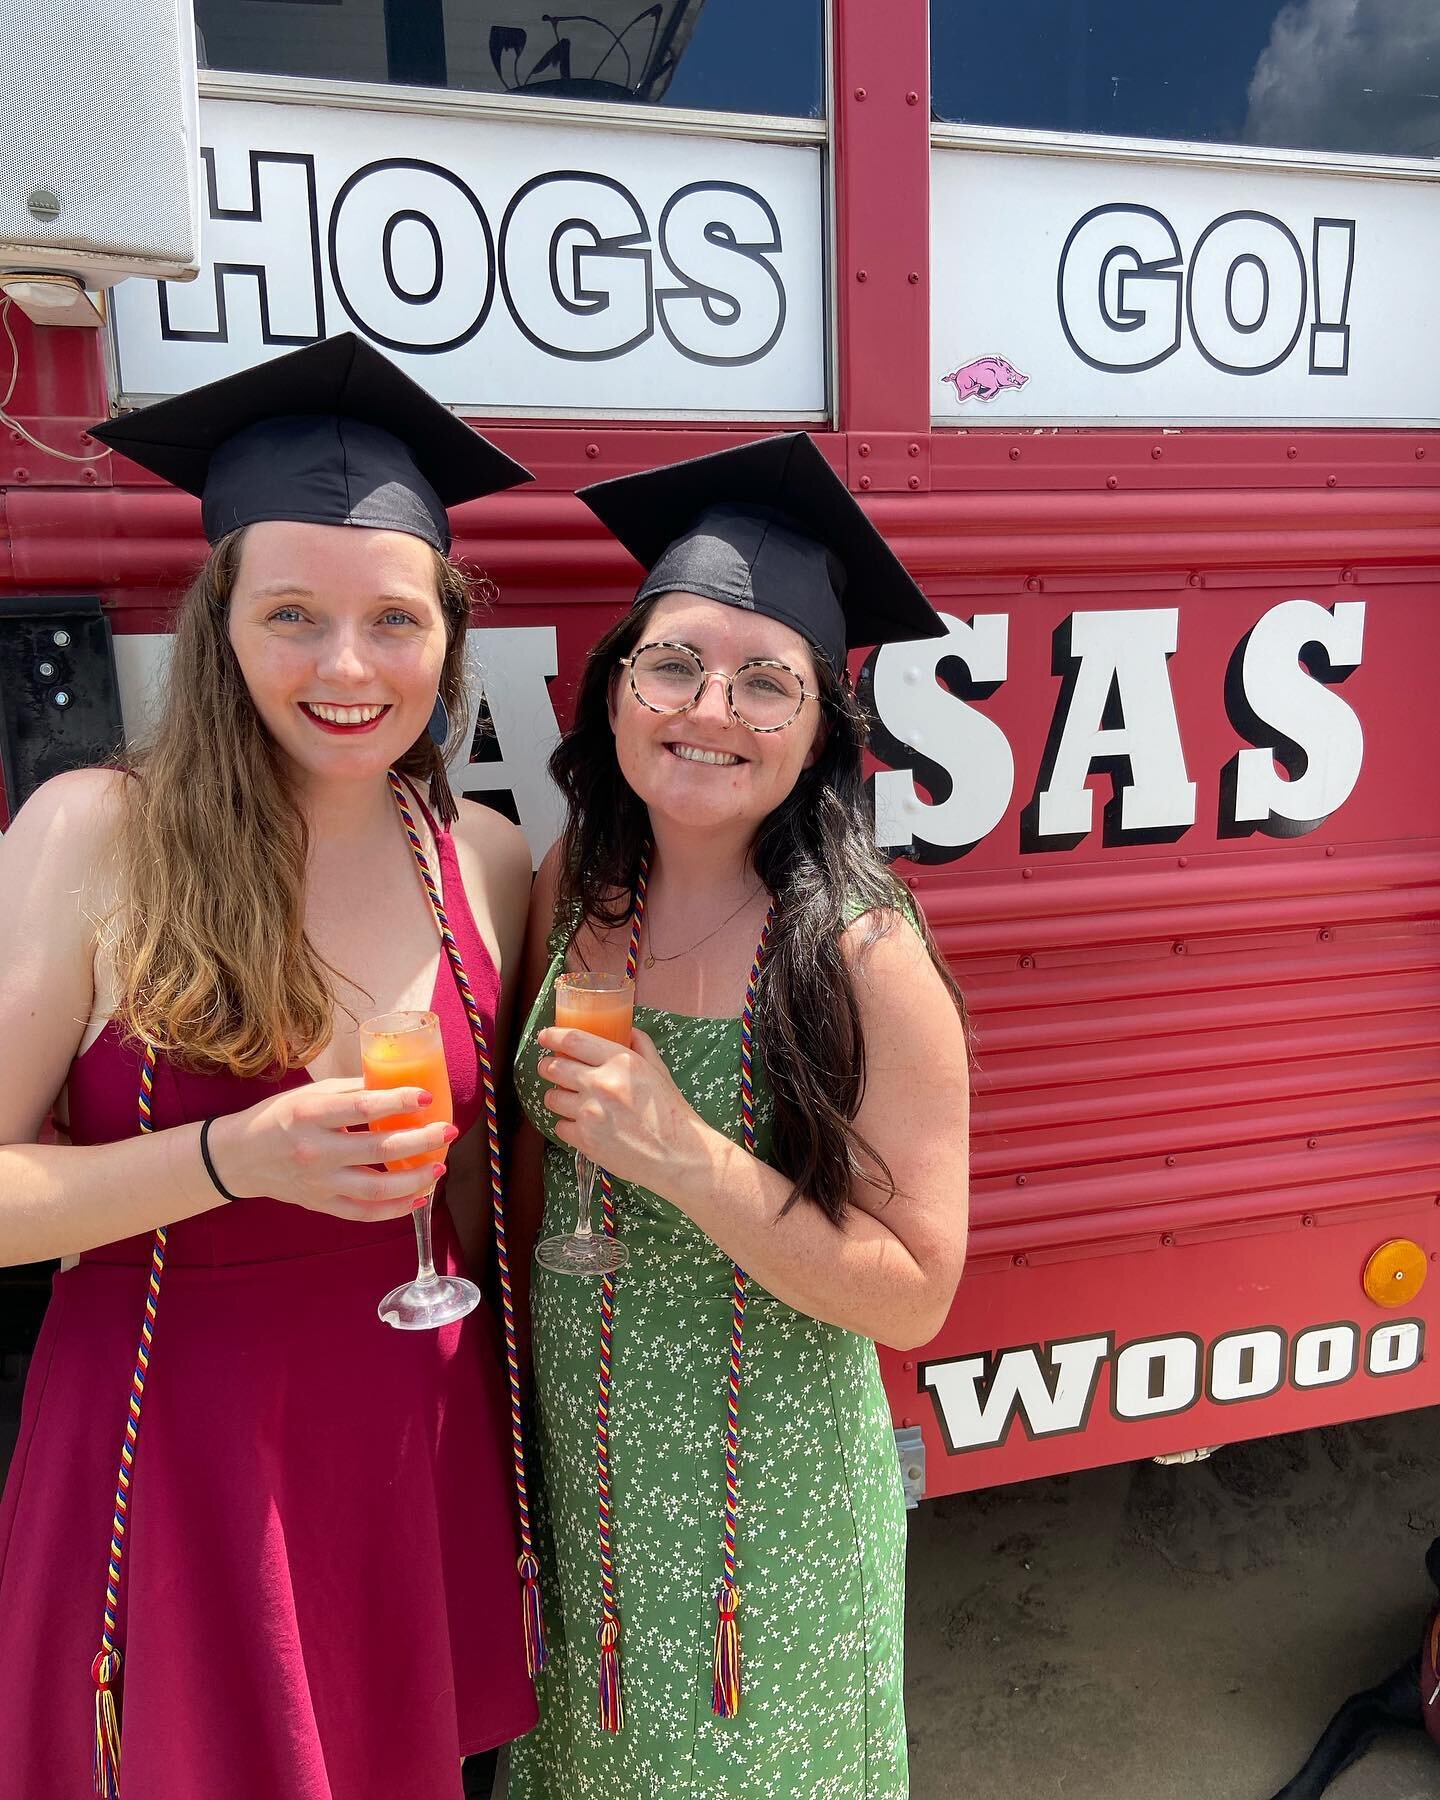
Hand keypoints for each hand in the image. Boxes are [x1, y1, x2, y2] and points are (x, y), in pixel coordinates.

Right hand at [206, 1079, 455, 1220]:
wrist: (238, 1157)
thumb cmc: (279, 1117)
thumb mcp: (309, 1094)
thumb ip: (351, 1092)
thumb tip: (399, 1084)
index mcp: (309, 1114)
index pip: (361, 1108)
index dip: (398, 1101)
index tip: (427, 1096)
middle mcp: (314, 1151)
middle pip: (378, 1150)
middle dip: (420, 1141)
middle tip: (448, 1132)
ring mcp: (318, 1183)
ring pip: (376, 1189)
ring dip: (415, 1180)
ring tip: (439, 1166)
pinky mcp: (320, 1205)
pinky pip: (364, 1213)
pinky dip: (395, 1210)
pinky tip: (419, 1197)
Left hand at [536, 1025, 717, 1197]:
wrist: (679, 1156)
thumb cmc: (671, 1114)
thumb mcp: (659, 1071)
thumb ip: (641, 1046)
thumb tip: (626, 1029)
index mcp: (621, 1061)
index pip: (573, 1040)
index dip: (552, 1036)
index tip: (544, 1037)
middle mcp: (602, 1084)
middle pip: (554, 1067)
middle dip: (549, 1066)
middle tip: (552, 1068)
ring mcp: (591, 1113)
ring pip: (552, 1097)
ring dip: (558, 1096)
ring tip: (571, 1100)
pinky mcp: (585, 1140)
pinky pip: (560, 1126)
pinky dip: (569, 1125)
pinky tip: (584, 1125)